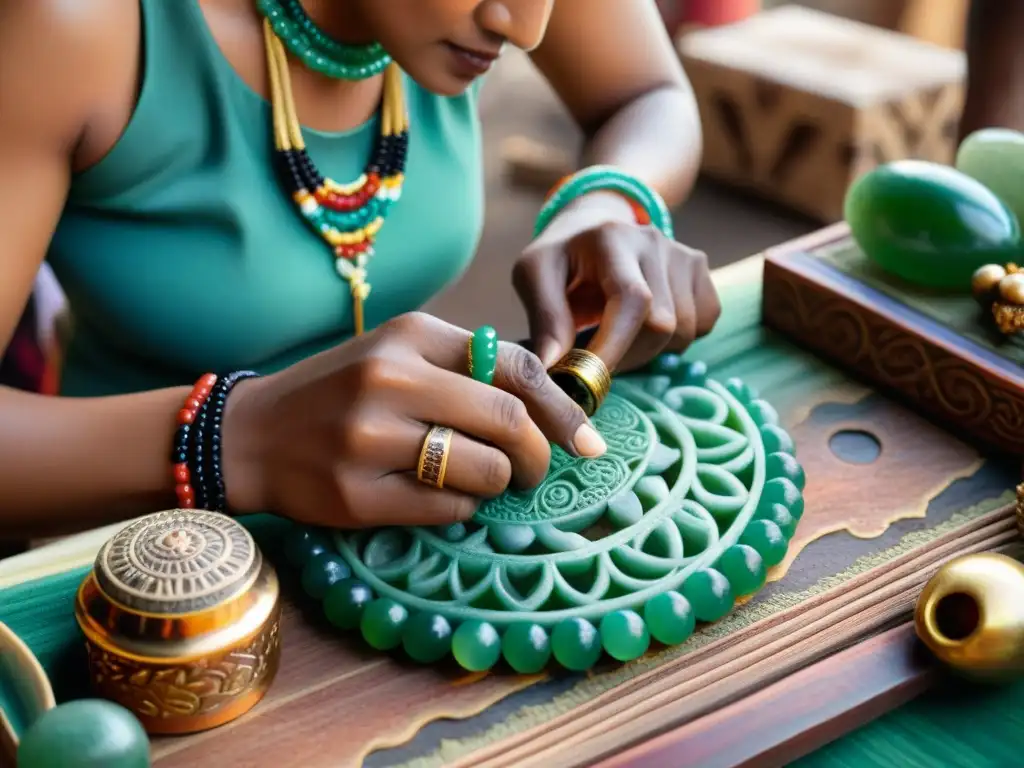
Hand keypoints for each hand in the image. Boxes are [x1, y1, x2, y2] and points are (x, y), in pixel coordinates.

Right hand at [220, 313, 605, 527]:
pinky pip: (448, 509)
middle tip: (535, 471)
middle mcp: (391, 380)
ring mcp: (370, 439)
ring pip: (485, 471)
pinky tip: (442, 495)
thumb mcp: (397, 354)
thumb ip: (466, 366)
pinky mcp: (357, 494)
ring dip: (500, 484)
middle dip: (540, 455)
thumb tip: (548, 404)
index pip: (516, 368)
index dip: (564, 409)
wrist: (252, 433)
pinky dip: (463, 507)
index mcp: (411, 336)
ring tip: (483, 480)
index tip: (587, 440)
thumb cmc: (340, 391)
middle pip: (510, 422)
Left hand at [513, 194, 720, 371]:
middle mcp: (653, 241)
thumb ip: (545, 318)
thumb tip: (552, 366)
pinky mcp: (700, 269)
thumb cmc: (560, 259)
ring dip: (648, 352)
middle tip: (595, 363)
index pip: (631, 299)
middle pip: (661, 324)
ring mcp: (682, 253)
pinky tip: (645, 327)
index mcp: (610, 238)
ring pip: (683, 331)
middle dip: (627, 357)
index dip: (616, 346)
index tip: (591, 381)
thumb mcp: (533, 276)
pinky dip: (676, 340)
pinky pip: (703, 323)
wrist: (590, 230)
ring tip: (616, 340)